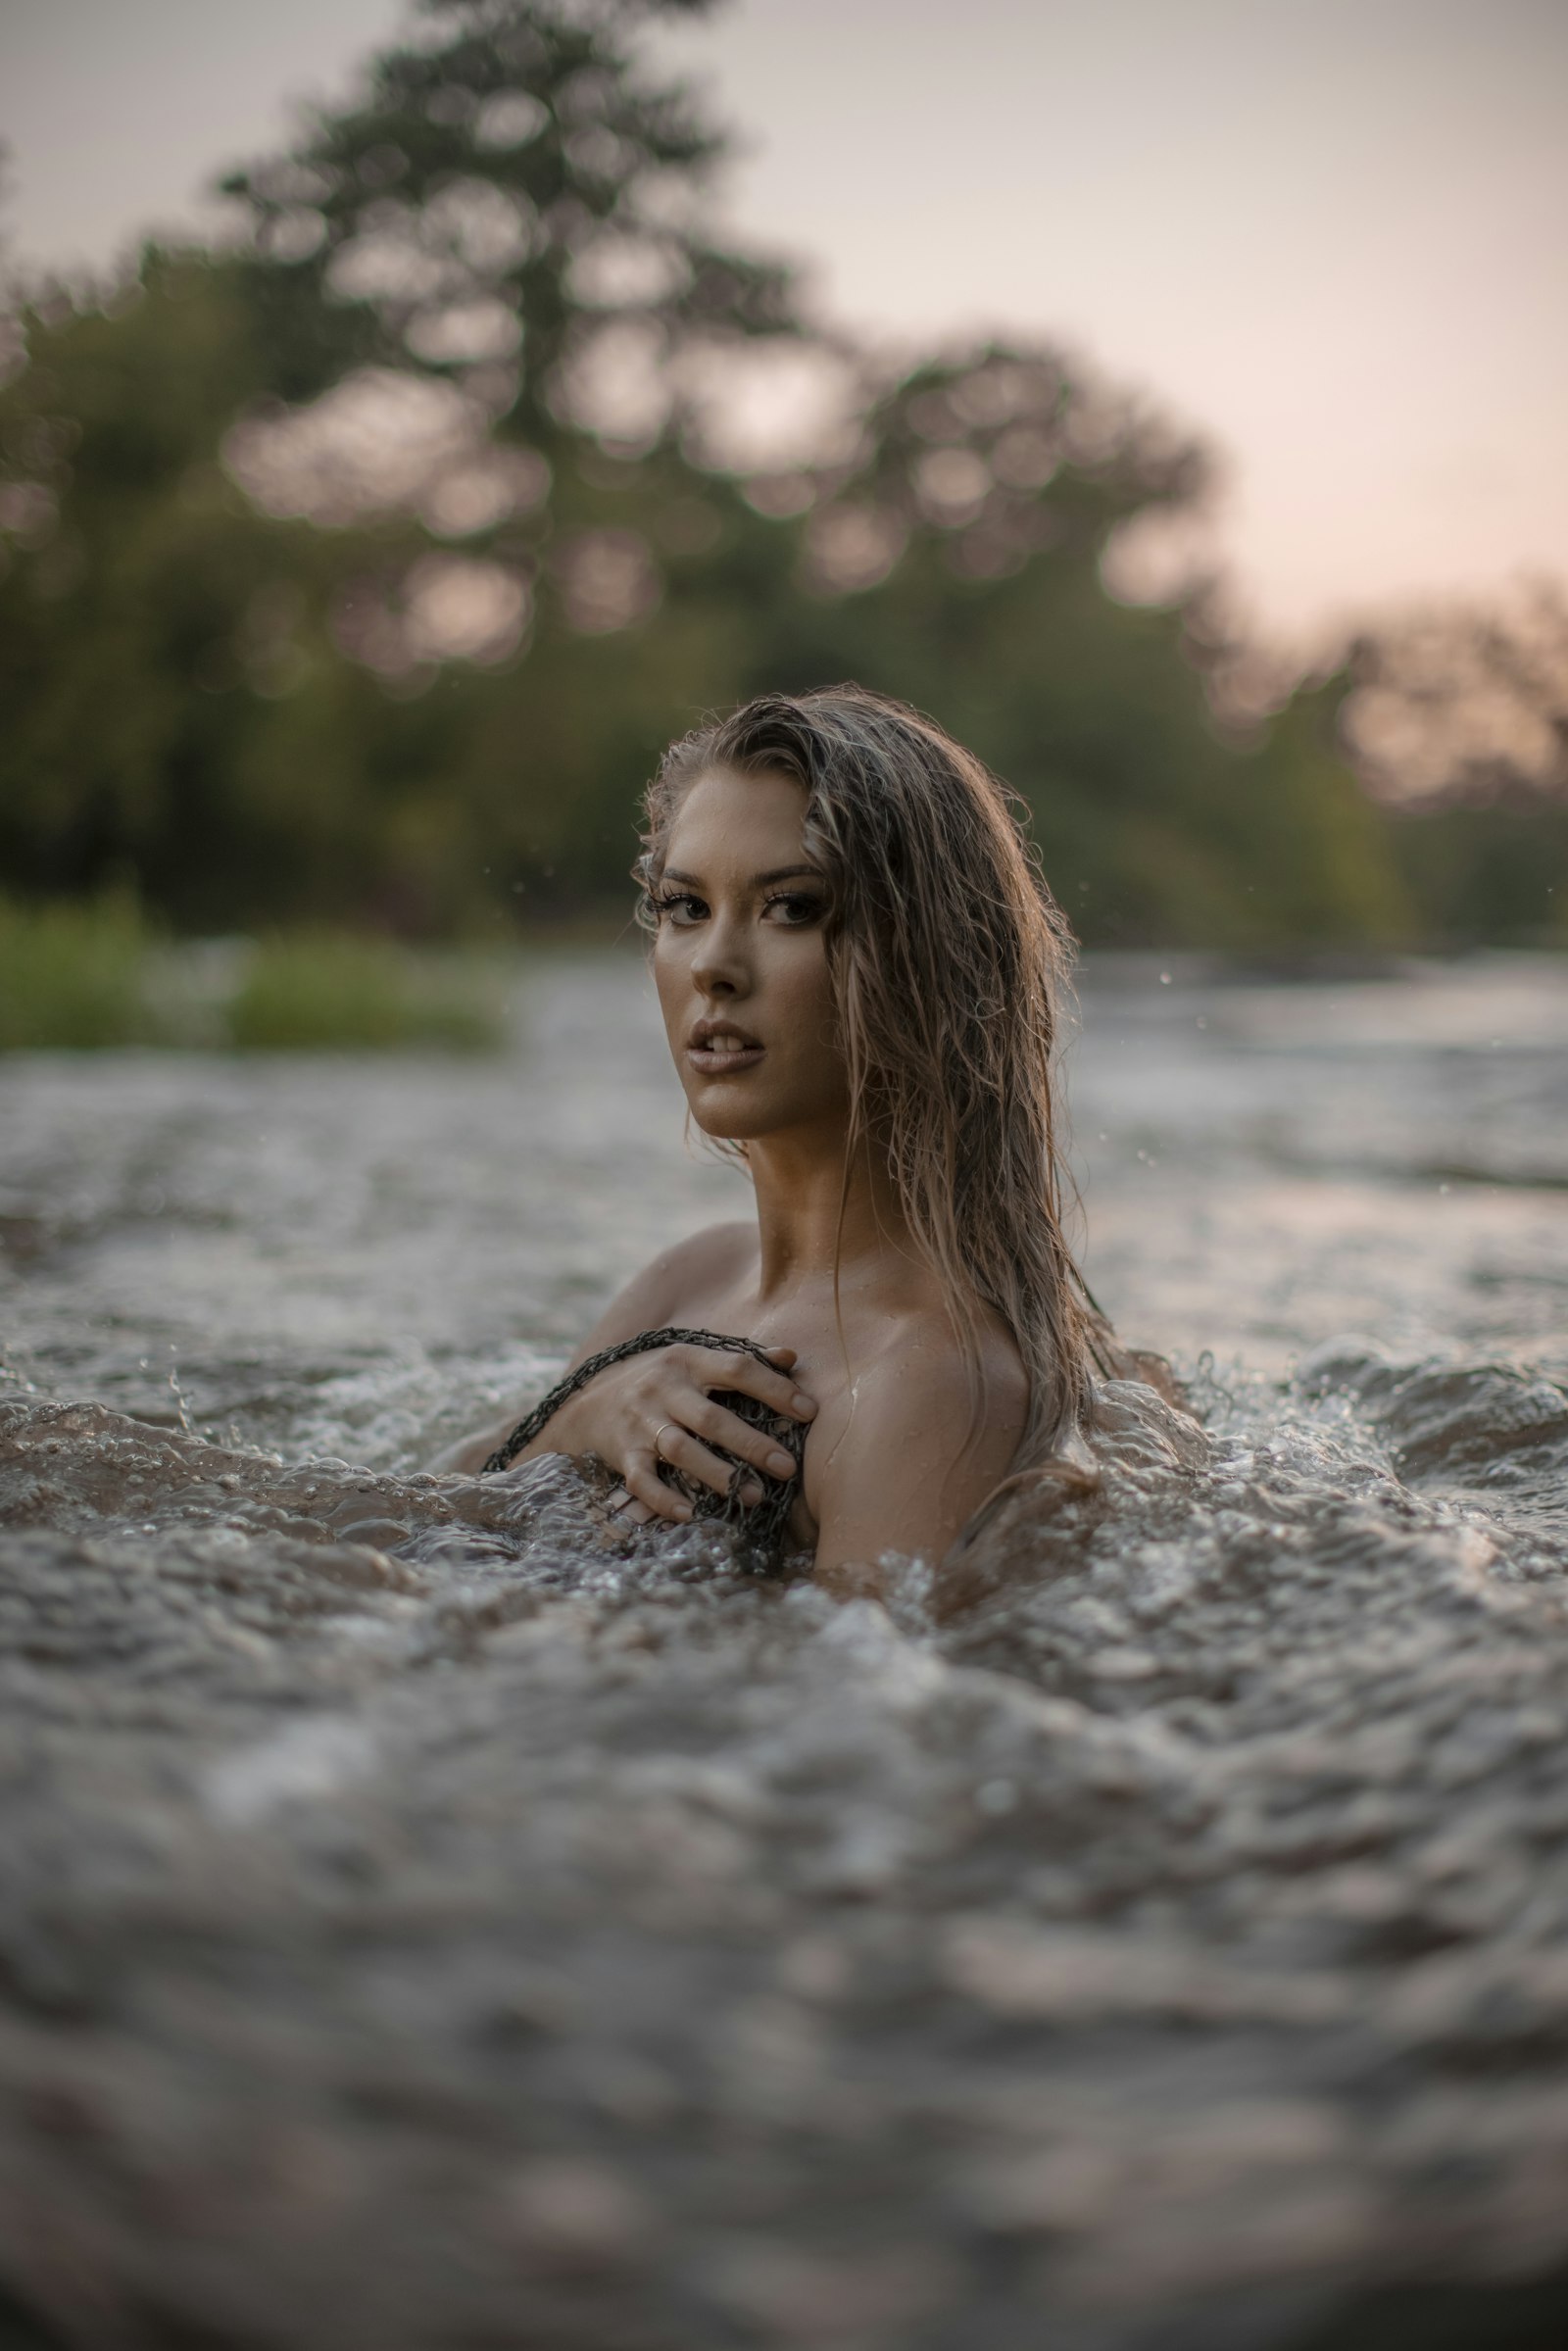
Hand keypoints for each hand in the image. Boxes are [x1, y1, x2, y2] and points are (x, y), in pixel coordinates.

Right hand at [548, 1341, 816, 1524]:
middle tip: (787, 1467)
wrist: (588, 1402)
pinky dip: (664, 1499)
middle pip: (711, 1418)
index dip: (775, 1389)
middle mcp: (663, 1389)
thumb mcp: (694, 1359)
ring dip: (718, 1474)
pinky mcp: (623, 1454)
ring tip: (756, 1496)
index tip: (810, 1412)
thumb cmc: (660, 1380)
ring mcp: (641, 1422)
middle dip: (752, 1444)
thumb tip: (792, 1357)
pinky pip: (642, 1480)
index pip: (737, 1369)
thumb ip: (741, 1359)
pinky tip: (690, 1514)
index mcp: (687, 1360)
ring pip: (680, 1450)